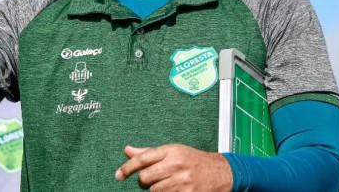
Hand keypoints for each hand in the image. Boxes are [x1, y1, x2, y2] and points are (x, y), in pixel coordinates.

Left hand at [115, 144, 232, 190]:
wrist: (220, 173)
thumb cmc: (193, 160)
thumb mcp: (172, 151)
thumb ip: (148, 153)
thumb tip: (127, 150)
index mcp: (171, 151)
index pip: (142, 159)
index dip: (127, 168)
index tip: (118, 175)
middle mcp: (176, 165)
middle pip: (145, 178)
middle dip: (144, 181)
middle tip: (154, 179)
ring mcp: (181, 182)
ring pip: (154, 191)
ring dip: (156, 190)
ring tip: (167, 184)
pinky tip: (173, 190)